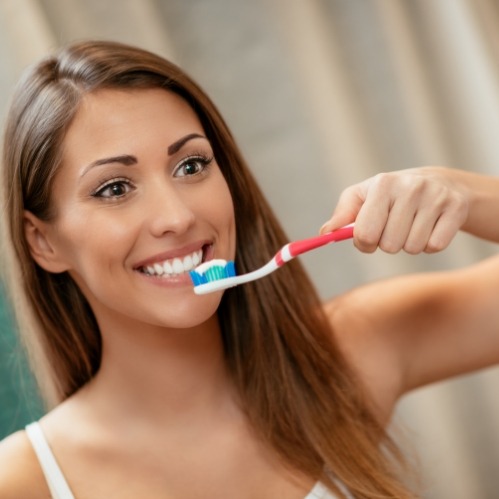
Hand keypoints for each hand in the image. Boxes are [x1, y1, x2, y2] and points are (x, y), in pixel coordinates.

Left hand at [320, 166, 468, 253]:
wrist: (437, 182)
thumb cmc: (390, 195)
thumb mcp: (362, 198)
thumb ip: (341, 216)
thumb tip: (325, 234)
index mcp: (383, 184)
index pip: (365, 233)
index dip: (364, 243)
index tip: (367, 237)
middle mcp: (410, 187)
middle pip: (389, 245)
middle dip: (387, 243)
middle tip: (393, 228)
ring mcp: (435, 197)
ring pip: (412, 248)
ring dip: (408, 244)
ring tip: (411, 225)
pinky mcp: (456, 209)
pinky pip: (434, 247)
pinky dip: (429, 245)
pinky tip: (428, 227)